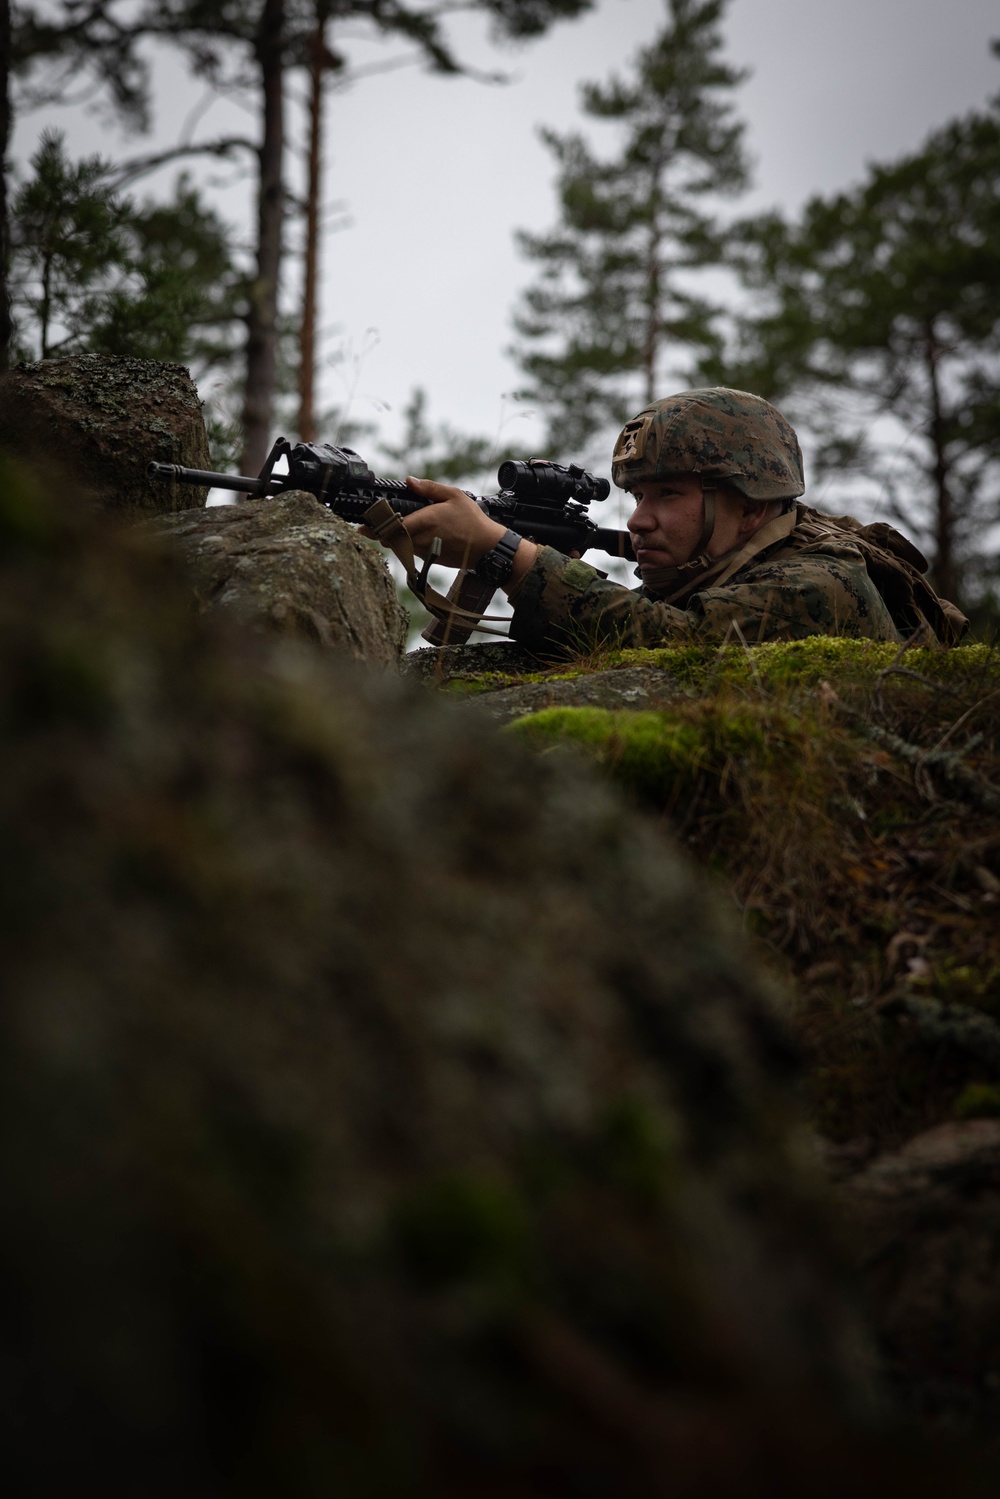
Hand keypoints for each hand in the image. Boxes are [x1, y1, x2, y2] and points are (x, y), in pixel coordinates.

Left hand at [362, 476, 538, 586]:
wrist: (486, 549)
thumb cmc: (473, 521)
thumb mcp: (454, 496)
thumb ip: (429, 488)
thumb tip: (409, 481)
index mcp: (425, 521)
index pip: (391, 526)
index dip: (374, 527)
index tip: (361, 526)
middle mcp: (421, 539)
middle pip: (390, 538)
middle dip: (381, 531)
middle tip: (372, 524)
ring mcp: (424, 551)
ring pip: (399, 545)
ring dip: (394, 537)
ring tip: (393, 526)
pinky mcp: (428, 559)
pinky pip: (411, 550)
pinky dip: (407, 543)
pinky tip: (414, 534)